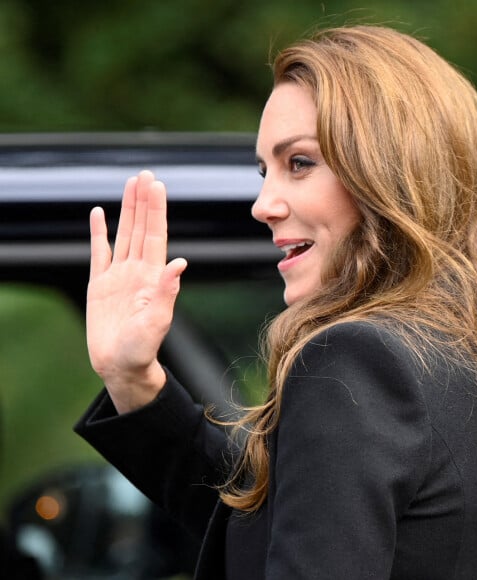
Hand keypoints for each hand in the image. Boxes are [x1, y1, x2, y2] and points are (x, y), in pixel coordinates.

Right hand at [86, 170, 186, 412]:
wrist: (121, 365)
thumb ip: (167, 291)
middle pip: (141, 228)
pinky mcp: (100, 284)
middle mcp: (138, 271)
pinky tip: (98, 214)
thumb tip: (181, 263)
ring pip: (123, 234)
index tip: (157, 186)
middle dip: (143, 202)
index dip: (156, 211)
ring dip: (126, 210)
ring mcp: (119, 275)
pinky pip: (98, 252)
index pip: (156, 235)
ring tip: (129, 185)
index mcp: (153, 277)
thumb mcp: (157, 321)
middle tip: (145, 175)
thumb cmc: (142, 348)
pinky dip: (98, 233)